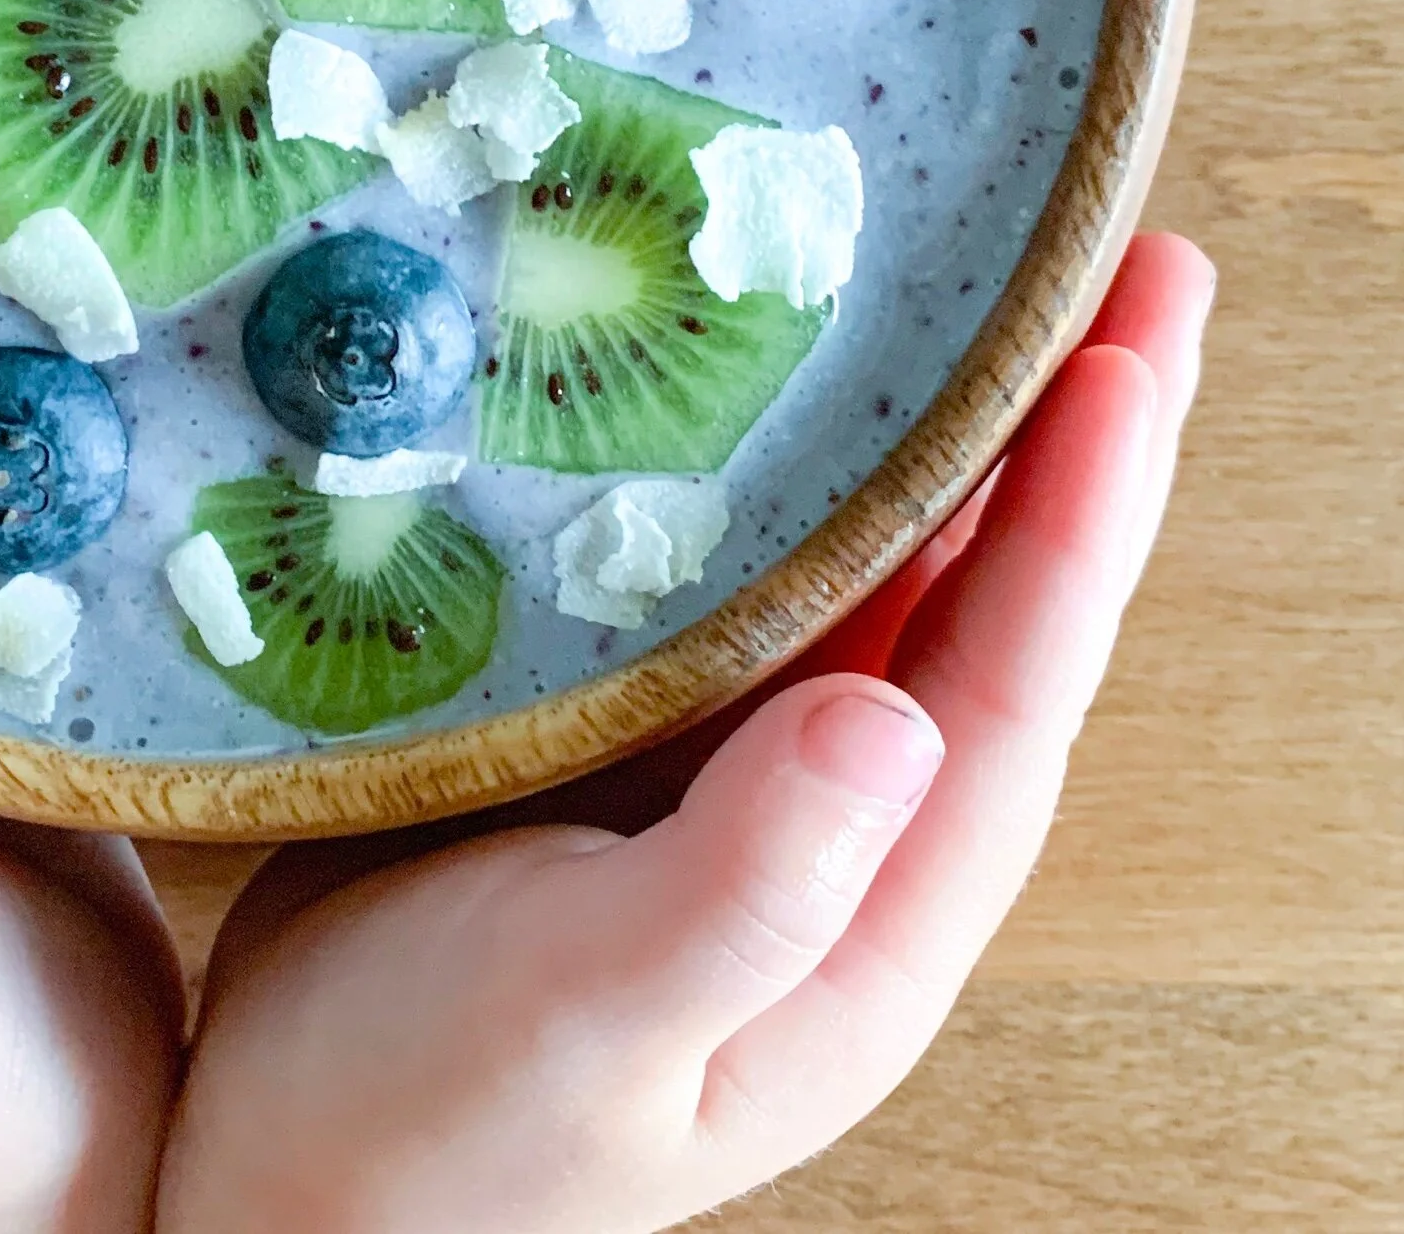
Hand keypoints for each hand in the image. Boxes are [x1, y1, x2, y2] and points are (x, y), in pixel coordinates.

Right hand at [157, 232, 1215, 1233]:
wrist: (279, 1171)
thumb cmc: (431, 1131)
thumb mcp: (591, 1019)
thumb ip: (746, 888)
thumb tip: (895, 720)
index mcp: (862, 914)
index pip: (1013, 685)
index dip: (1078, 516)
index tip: (1125, 350)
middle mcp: (825, 827)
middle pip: (977, 601)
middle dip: (1058, 433)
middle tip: (1117, 260)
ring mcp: (724, 770)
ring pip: (864, 568)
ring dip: (933, 429)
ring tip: (983, 278)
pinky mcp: (623, 727)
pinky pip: (733, 569)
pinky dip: (770, 465)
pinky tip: (763, 375)